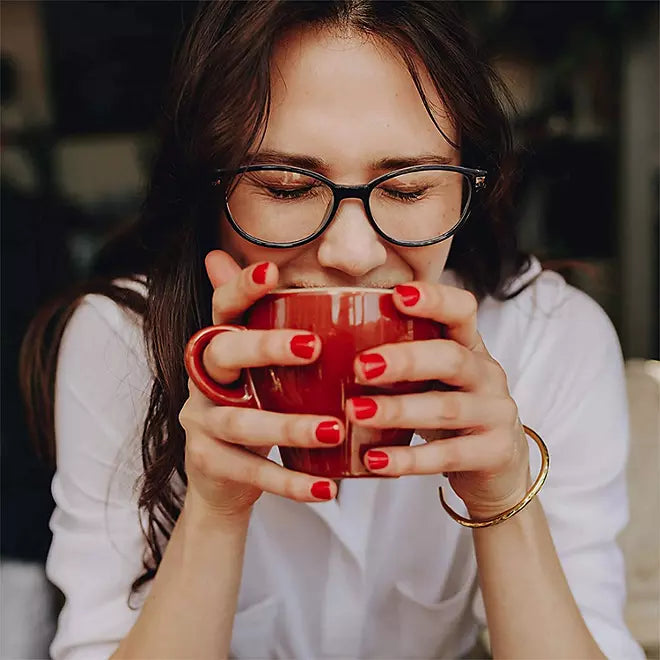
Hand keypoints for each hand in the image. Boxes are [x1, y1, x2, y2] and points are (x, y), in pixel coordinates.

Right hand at [179, 251, 341, 519]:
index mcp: (219, 349)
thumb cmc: (253, 407)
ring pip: (242, 422)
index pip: (222, 310)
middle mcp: (203, 380)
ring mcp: (201, 423)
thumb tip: (265, 269)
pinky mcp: (209, 463)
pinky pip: (251, 472)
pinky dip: (290, 482)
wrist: (221, 479)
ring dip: (290, 427)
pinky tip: (326, 488)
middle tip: (313, 347)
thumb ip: (268, 327)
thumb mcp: (260, 370)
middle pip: (223, 354)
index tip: (273, 270)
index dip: (241, 289)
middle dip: (265, 347)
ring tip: (335, 430)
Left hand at [347, 282, 530, 519]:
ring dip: (398, 409)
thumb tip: (319, 341)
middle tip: (360, 366)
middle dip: (405, 360)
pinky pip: (447, 456)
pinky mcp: (494, 453)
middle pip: (452, 359)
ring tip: (355, 412)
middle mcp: (487, 375)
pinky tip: (373, 460)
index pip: (462, 311)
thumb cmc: (447, 410)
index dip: (435, 299)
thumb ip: (398, 360)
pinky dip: (408, 459)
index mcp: (469, 347)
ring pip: (446, 408)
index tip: (397, 295)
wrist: (498, 467)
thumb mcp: (432, 379)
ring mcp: (495, 414)